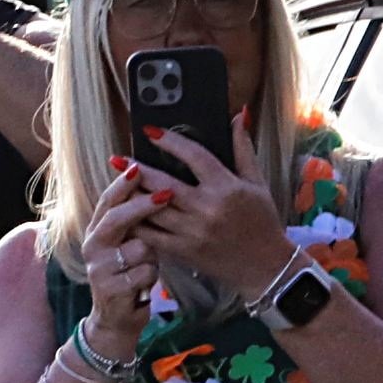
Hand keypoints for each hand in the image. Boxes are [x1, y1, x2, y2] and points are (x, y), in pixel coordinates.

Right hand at [80, 167, 166, 363]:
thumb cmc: (128, 275)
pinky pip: (144, 272)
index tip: (137, 167)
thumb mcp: (128, 245)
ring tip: (148, 266)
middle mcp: (93, 246)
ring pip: (138, 248)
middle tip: (166, 195)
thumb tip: (155, 186)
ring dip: (152, 256)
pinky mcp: (110, 289)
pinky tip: (145, 284)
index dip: (122, 185)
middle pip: (116, 219)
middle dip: (141, 206)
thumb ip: (134, 222)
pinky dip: (152, 277)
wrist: (116, 319)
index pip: (107, 202)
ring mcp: (99, 268)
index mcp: (97, 231)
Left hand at [130, 112, 290, 306]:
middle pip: (163, 184)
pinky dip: (134, 222)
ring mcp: (192, 231)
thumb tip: (236, 116)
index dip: (170, 141)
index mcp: (227, 188)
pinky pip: (150, 234)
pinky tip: (122, 211)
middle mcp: (208, 209)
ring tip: (116, 183)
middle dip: (136, 170)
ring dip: (130, 196)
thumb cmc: (262, 221)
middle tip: (117, 159)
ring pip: (151, 210)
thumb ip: (243, 149)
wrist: (266, 266)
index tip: (149, 131)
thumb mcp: (257, 183)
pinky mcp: (182, 250)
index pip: (195, 156)